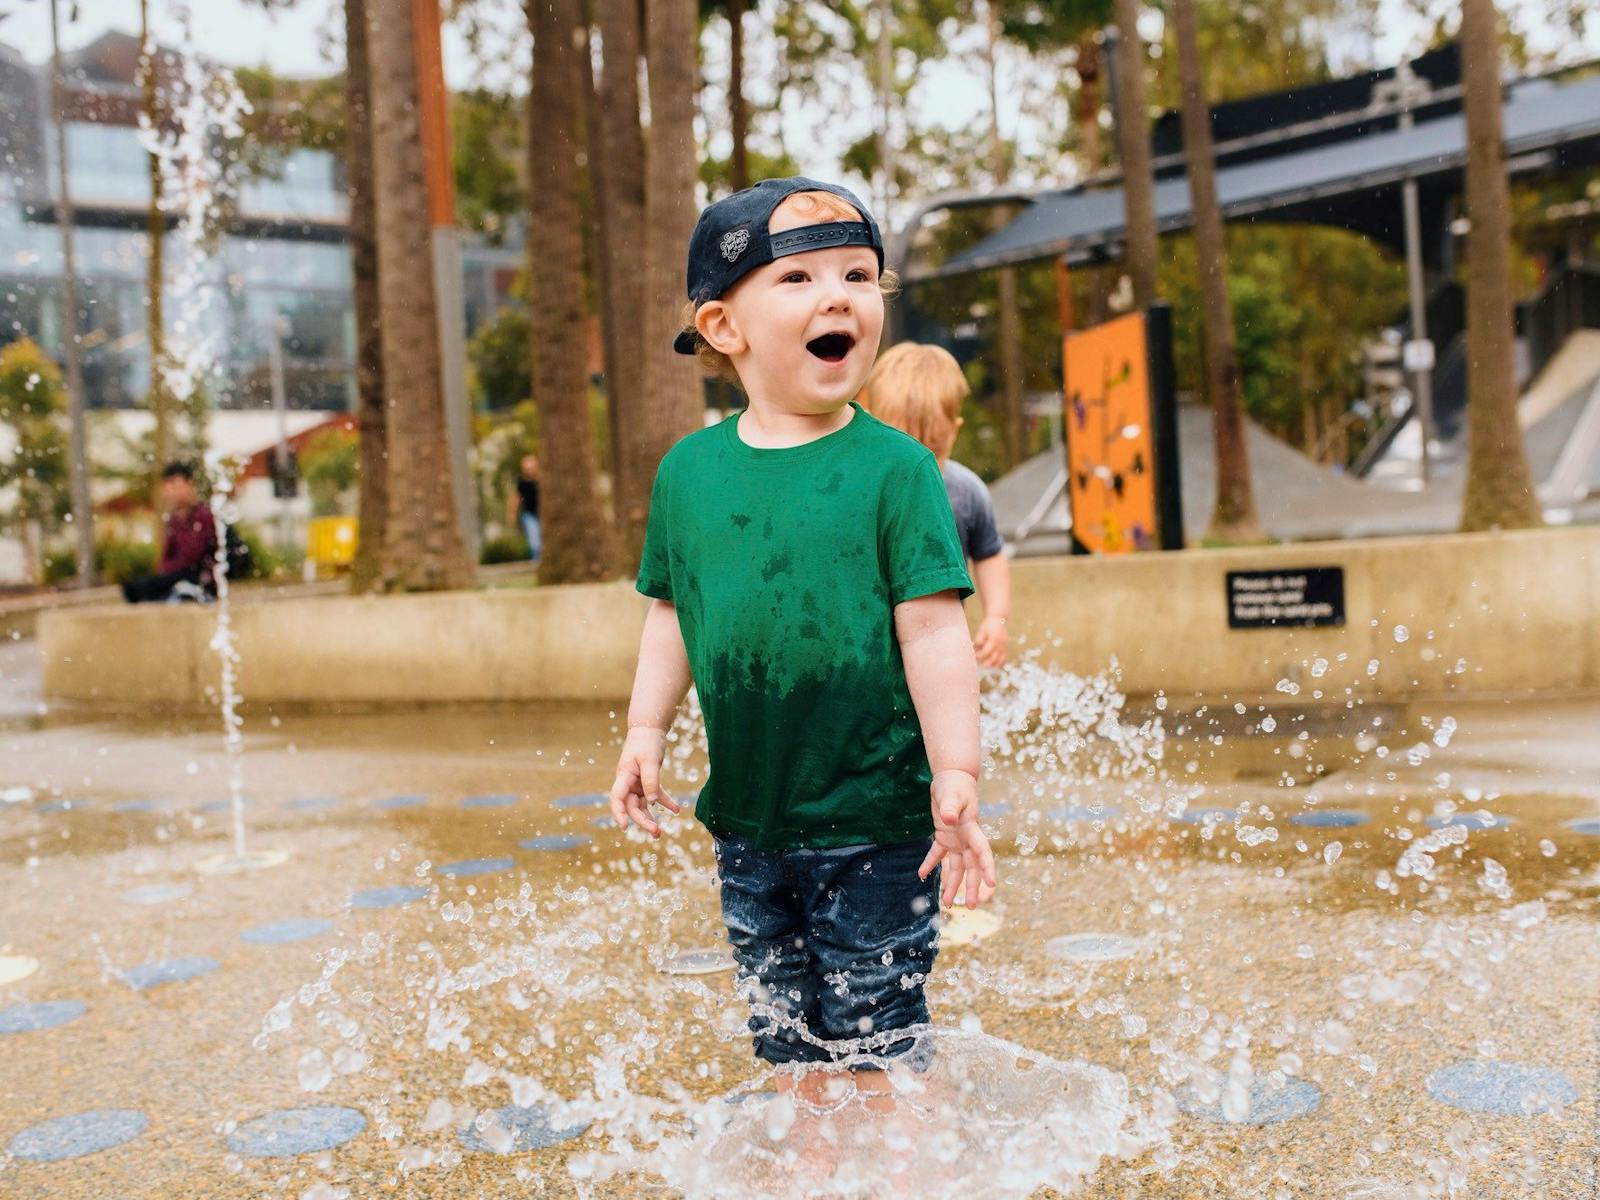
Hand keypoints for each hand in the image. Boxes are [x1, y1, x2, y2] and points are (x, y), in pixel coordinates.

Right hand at [608, 725, 679, 837]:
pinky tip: (676, 810)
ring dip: (650, 818)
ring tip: (659, 833)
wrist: (650, 729)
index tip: (624, 827)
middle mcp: (628, 783)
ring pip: (642, 805)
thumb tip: (652, 803)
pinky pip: (655, 795)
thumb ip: (651, 781)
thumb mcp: (650, 760)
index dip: (619, 813)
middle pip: (632, 806)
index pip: (617, 798)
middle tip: (656, 833)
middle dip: (642, 821)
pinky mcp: (648, 781)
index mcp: (624, 776)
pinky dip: (665, 802)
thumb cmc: (646, 742)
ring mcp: (637, 783)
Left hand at [918, 769, 996, 908]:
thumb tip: (949, 820)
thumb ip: (951, 807)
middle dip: (973, 887)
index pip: (983, 852)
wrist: (952, 778)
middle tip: (972, 907)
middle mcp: (967, 839)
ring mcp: (956, 840)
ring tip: (947, 904)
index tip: (993, 884)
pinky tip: (922, 875)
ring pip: (957, 867)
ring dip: (953, 884)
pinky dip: (930, 864)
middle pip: (972, 867)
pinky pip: (938, 854)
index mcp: (972, 830)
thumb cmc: (955, 785)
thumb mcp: (952, 794)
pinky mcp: (944, 837)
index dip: (988, 868)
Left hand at [972, 616, 1007, 668]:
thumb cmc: (988, 625)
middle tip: (978, 663)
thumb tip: (975, 650)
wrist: (998, 619)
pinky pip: (1004, 659)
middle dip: (984, 663)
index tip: (974, 656)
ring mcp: (1004, 647)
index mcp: (993, 640)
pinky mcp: (1006, 648)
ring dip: (992, 665)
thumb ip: (978, 640)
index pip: (985, 653)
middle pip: (993, 659)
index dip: (979, 656)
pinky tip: (992, 665)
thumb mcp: (981, 631)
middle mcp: (1000, 645)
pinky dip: (999, 663)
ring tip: (985, 665)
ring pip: (1000, 661)